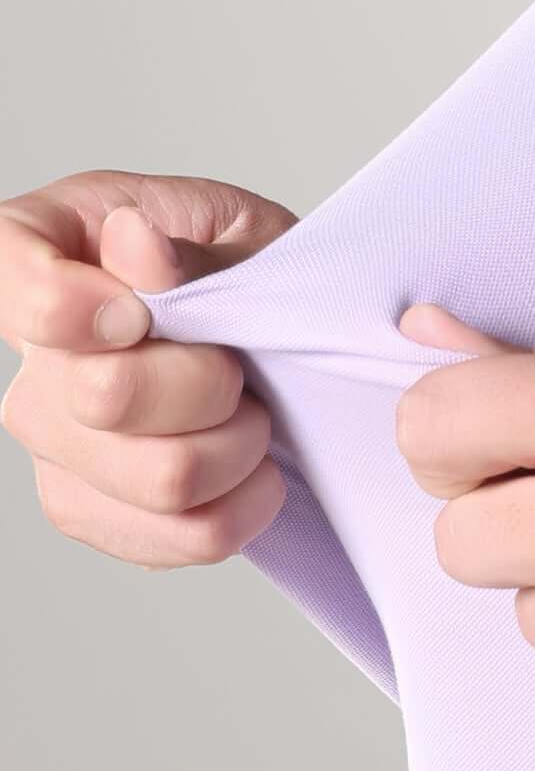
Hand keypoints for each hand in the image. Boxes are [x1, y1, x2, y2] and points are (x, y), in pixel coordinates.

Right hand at [0, 171, 297, 566]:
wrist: (272, 339)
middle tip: (241, 363)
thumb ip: (191, 249)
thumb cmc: (248, 268)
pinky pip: (176, 537)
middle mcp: (34, 355)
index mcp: (52, 248)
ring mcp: (52, 438)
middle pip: (105, 397)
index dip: (71, 308)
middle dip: (211, 381)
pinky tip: (251, 469)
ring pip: (160, 477)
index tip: (138, 314)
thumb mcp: (243, 232)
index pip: (13, 285)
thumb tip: (136, 243)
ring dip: (240, 446)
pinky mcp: (88, 508)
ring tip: (255, 413)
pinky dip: (241, 506)